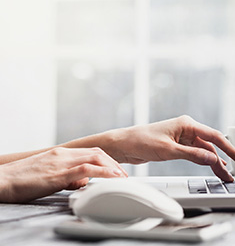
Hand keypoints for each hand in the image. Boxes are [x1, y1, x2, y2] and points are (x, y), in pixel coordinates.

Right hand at [0, 147, 127, 202]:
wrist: (1, 180)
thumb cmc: (22, 180)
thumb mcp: (49, 176)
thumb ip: (68, 177)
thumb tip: (83, 182)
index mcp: (61, 153)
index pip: (91, 152)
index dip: (107, 160)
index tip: (117, 169)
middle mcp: (63, 154)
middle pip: (97, 153)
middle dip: (114, 163)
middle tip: (123, 175)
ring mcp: (61, 162)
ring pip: (94, 158)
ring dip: (112, 167)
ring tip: (122, 177)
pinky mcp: (58, 174)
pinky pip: (86, 170)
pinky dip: (103, 172)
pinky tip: (112, 177)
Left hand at [108, 115, 234, 180]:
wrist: (124, 144)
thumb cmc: (142, 141)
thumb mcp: (169, 150)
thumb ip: (192, 155)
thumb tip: (212, 158)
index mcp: (187, 124)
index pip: (213, 136)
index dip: (228, 148)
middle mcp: (186, 128)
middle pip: (210, 144)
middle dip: (221, 159)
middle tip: (230, 174)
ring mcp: (182, 137)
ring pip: (204, 150)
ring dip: (213, 162)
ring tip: (223, 174)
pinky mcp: (177, 144)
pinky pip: (196, 153)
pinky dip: (204, 160)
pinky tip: (211, 166)